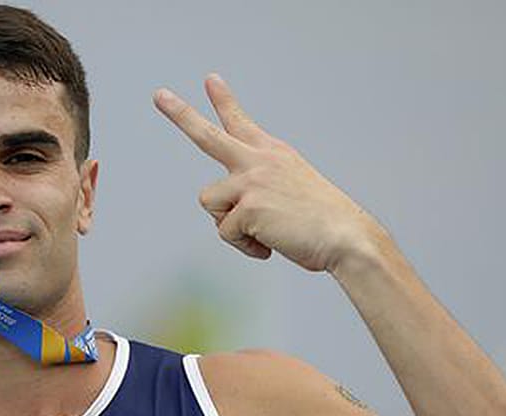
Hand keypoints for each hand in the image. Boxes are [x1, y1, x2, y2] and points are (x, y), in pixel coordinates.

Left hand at [153, 74, 385, 272]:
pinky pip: (225, 232)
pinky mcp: (246, 207)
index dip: (224, 100)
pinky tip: (270, 244)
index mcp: (273, 154)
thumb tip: (225, 215)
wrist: (346, 237)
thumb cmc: (322, 224)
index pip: (242, 123)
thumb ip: (257, 191)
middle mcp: (259, 160)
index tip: (210, 79)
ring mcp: (251, 181)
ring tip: (262, 230)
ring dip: (229, 224)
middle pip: (208, 136)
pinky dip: (245, 245)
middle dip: (181, 114)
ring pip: (210, 203)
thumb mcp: (291, 192)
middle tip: (159, 95)